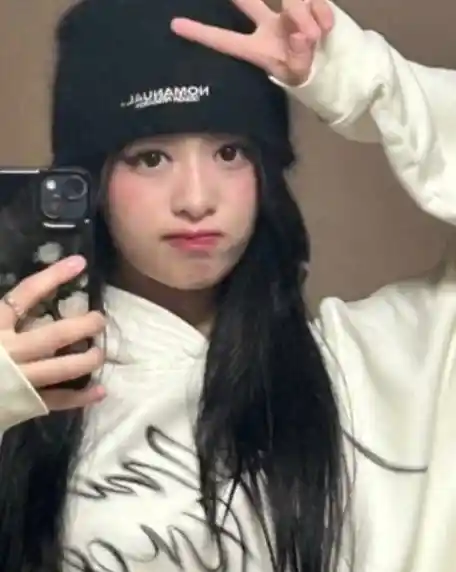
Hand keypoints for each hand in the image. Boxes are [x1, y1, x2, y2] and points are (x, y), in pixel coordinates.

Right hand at [0, 256, 105, 411]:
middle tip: (99, 319)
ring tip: (101, 353)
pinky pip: (55, 400)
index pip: (26, 294)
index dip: (54, 277)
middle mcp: (9, 350)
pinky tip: (100, 391)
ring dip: (86, 360)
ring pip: (60, 368)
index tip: (80, 263)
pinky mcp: (22, 404)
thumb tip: (17, 297)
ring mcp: (19, 378)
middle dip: (82, 326)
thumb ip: (2, 309)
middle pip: (54, 335)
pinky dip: (79, 397)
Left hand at [171, 0, 333, 85]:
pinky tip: (328, 29)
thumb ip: (299, 56)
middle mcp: (266, 25)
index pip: (225, 39)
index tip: (175, 25)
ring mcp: (284, 12)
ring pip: (291, 0)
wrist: (323, 66)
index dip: (201, 33)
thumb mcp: (299, 73)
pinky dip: (322, 12)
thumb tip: (301, 34)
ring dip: (306, 15)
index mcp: (255, 48)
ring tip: (319, 36)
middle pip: (248, 1)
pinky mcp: (305, 2)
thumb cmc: (299, 72)